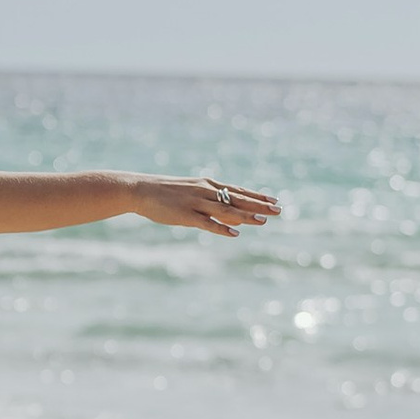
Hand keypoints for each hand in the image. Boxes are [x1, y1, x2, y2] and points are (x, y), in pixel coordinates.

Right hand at [132, 174, 279, 238]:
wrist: (141, 190)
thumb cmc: (165, 192)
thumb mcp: (190, 191)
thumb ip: (209, 201)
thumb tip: (226, 211)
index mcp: (207, 185)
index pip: (238, 190)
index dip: (257, 196)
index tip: (274, 199)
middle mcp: (205, 191)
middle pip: (237, 199)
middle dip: (259, 205)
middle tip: (279, 210)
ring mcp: (196, 203)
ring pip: (226, 209)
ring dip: (245, 215)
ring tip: (263, 221)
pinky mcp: (185, 215)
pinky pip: (207, 222)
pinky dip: (221, 227)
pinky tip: (234, 233)